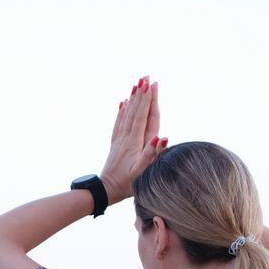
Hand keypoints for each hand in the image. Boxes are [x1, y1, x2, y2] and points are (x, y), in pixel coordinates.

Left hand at [99, 76, 164, 204]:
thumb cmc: (126, 185)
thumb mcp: (141, 171)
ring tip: (136, 84)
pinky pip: (119, 123)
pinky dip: (122, 111)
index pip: (142, 116)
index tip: (152, 84)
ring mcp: (119, 140)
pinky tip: (123, 103)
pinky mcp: (115, 145)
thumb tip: (162, 136)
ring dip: (133, 99)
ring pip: (127, 115)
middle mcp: (126, 138)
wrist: (105, 191)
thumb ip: (151, 154)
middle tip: (146, 77)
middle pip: (135, 111)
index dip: (148, 100)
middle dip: (141, 94)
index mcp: (134, 142)